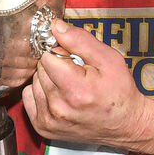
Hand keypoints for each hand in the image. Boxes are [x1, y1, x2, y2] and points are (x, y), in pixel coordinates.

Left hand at [23, 19, 146, 146]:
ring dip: (48, 79)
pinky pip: (28, 96)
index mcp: (75, 90)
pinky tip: (60, 96)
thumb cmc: (119, 91)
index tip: (75, 60)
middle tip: (76, 74)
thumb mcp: (109, 59)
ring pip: (34, 81)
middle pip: (40, 68)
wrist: (125, 124)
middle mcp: (58, 108)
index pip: (47, 56)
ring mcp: (49, 120)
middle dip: (55, 66)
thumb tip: (56, 26)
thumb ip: (80, 40)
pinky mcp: (43, 127)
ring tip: (70, 87)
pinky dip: (41, 93)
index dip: (61, 53)